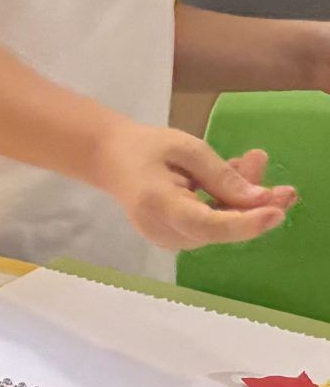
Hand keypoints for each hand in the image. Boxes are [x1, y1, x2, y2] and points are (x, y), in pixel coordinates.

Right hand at [93, 123, 292, 250]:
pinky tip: (234, 176)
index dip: (246, 223)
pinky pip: (213, 225)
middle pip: (221, 226)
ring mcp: (169, 239)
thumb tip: (260, 199)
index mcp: (158, 206)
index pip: (208, 225)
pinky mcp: (176, 238)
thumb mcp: (185, 147)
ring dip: (243, 198)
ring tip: (251, 160)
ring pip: (222, 226)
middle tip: (267, 165)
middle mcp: (163, 231)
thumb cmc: (144, 148)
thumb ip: (221, 174)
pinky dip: (229, 203)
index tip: (276, 211)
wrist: (109, 159)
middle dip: (251, 200)